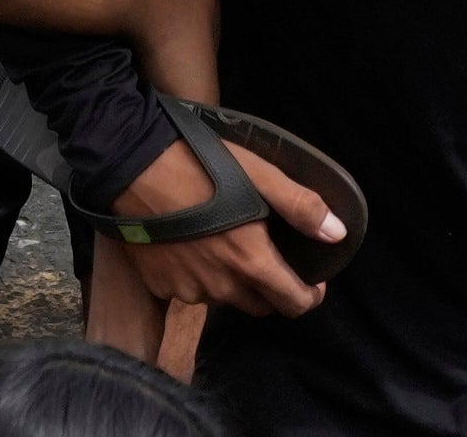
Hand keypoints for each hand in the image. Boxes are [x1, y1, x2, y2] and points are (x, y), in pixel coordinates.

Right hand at [102, 127, 340, 316]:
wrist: (129, 164)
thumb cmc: (198, 163)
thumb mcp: (258, 173)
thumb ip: (300, 206)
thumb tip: (337, 234)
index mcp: (252, 262)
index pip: (295, 304)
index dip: (309, 295)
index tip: (310, 280)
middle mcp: (222, 286)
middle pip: (260, 304)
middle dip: (270, 287)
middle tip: (263, 252)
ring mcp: (188, 290)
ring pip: (224, 297)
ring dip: (230, 280)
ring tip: (221, 241)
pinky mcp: (160, 286)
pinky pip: (189, 290)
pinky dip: (196, 275)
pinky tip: (188, 244)